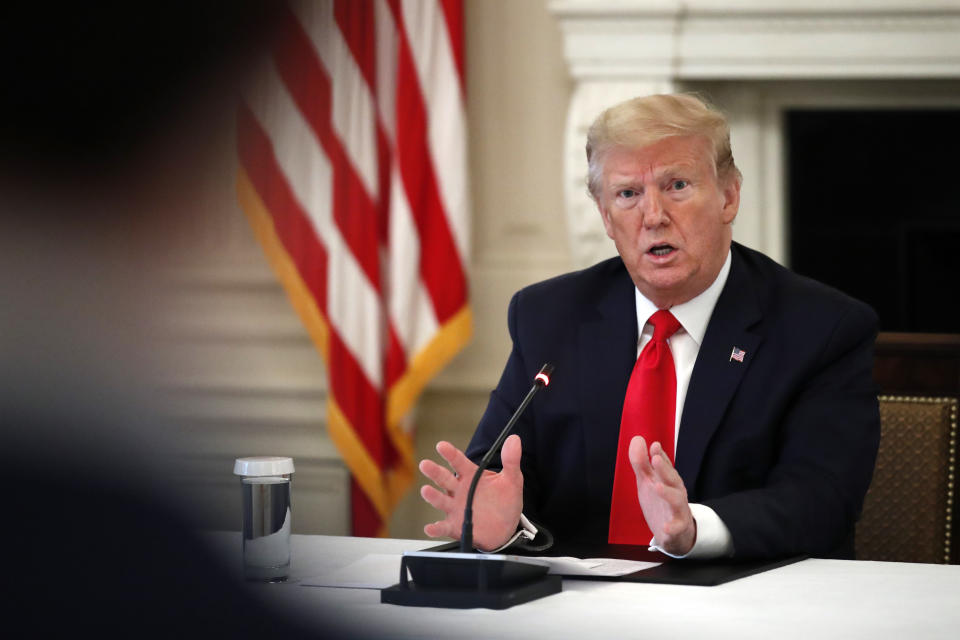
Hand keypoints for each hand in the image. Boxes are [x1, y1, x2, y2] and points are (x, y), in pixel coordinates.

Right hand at [418, 434, 523, 550]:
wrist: (506, 529)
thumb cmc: (505, 501)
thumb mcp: (512, 480)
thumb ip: (511, 460)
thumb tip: (514, 439)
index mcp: (471, 476)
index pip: (458, 461)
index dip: (450, 453)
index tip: (441, 445)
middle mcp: (459, 490)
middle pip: (444, 478)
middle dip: (434, 472)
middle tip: (425, 464)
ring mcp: (455, 508)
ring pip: (441, 500)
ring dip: (433, 496)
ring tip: (426, 491)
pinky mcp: (454, 526)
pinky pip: (443, 527)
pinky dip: (435, 528)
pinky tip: (430, 528)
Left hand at [629, 436, 696, 555]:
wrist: (675, 534)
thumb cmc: (660, 503)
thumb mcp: (647, 482)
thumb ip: (641, 462)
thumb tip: (637, 439)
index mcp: (668, 481)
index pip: (665, 466)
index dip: (660, 456)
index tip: (654, 445)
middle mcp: (675, 492)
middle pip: (672, 479)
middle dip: (664, 468)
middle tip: (655, 458)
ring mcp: (677, 510)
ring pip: (676, 500)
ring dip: (668, 493)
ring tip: (657, 487)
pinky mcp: (677, 528)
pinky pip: (677, 527)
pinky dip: (672, 527)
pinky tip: (666, 527)